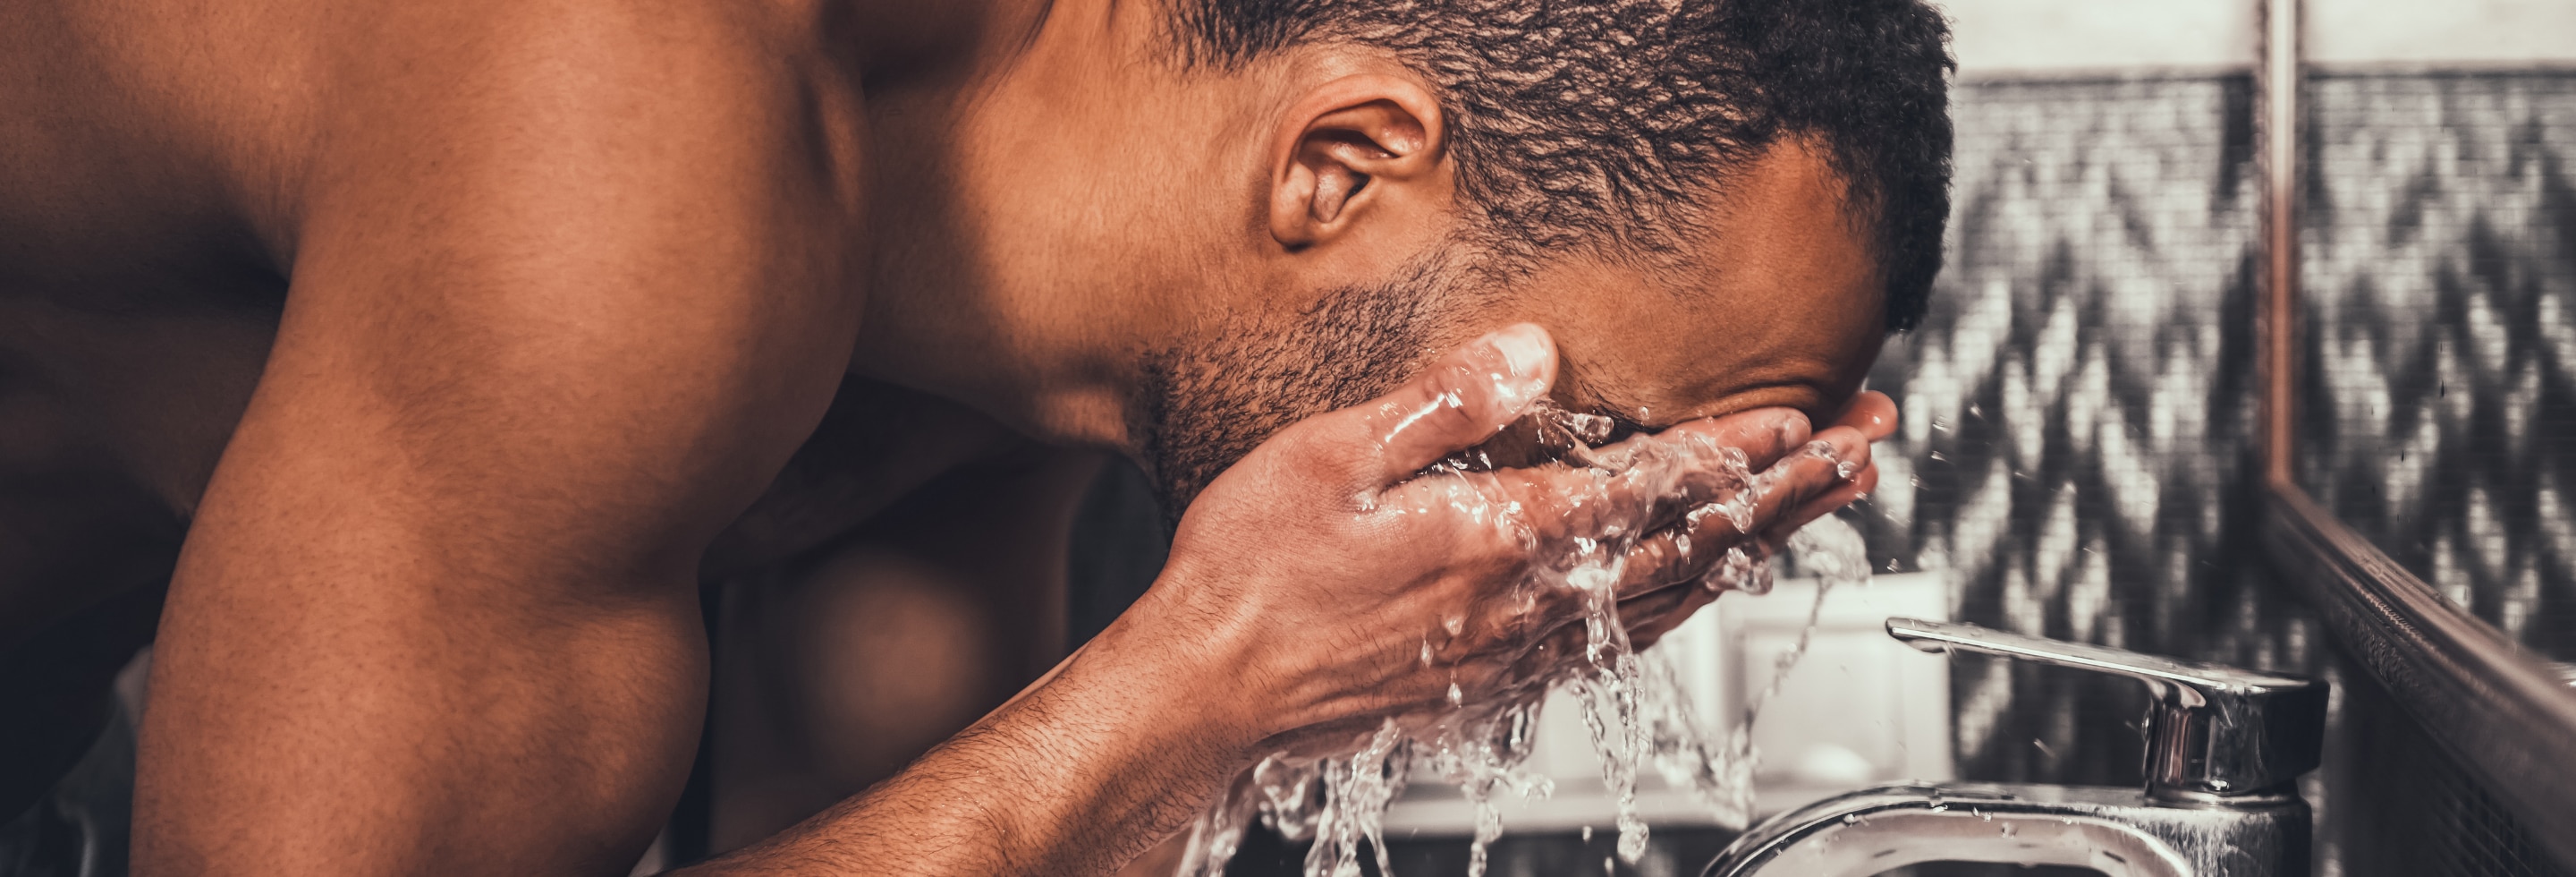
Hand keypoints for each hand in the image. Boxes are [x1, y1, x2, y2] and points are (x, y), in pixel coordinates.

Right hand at [1117, 325, 1880, 755]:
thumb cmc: (1251, 580)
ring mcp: (1521, 649)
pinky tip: (1706, 584)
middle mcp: (1529, 602)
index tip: (1809, 422)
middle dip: (1790, 494)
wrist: (1209, 698)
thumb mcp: (1328, 459)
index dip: (1738, 452)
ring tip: (1821, 505)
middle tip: (1867, 451)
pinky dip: (1691, 602)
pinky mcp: (1500, 680)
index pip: (1652, 487)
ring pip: (1677, 596)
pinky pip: (1627, 639)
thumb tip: (1530, 352)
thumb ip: (1440, 404)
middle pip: (1694, 544)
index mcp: (1498, 537)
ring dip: (1760, 544)